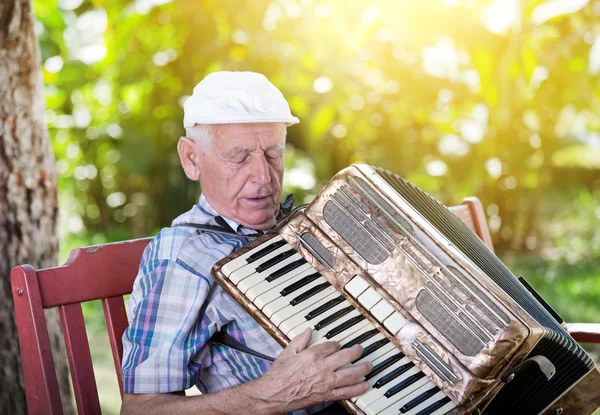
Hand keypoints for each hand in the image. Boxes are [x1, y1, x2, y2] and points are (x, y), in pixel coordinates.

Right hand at [254, 328, 371, 413]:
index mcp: (312, 355)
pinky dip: (357, 389)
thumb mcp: (287, 352)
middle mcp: (322, 367)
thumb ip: (300, 340)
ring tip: (369, 365)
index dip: (337, 344)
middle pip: (345, 357)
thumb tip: (308, 331)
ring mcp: (326, 382)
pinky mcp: (326, 395)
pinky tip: (365, 385)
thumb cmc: (279, 375)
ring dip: (362, 369)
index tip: (338, 345)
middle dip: (356, 352)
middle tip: (360, 349)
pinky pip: (346, 392)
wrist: (274, 394)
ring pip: (350, 374)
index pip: (331, 346)